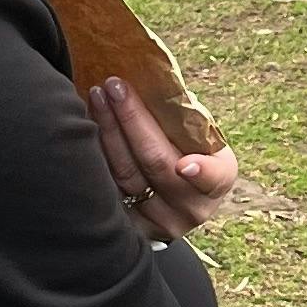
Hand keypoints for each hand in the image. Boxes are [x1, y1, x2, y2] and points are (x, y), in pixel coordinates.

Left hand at [88, 75, 236, 239]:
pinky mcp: (130, 227)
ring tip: (97, 96)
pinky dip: (96, 154)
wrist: (173, 194)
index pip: (213, 177)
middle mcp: (192, 208)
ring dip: (108, 131)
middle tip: (115, 86)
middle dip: (132, 120)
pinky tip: (87, 124)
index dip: (201, 172)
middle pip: (156, 164)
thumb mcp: (199, 134)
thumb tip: (156, 80)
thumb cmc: (187, 148)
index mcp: (219, 179)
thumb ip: (185, 117)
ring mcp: (160, 222)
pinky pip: (107, 187)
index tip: (184, 165)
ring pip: (126, 175)